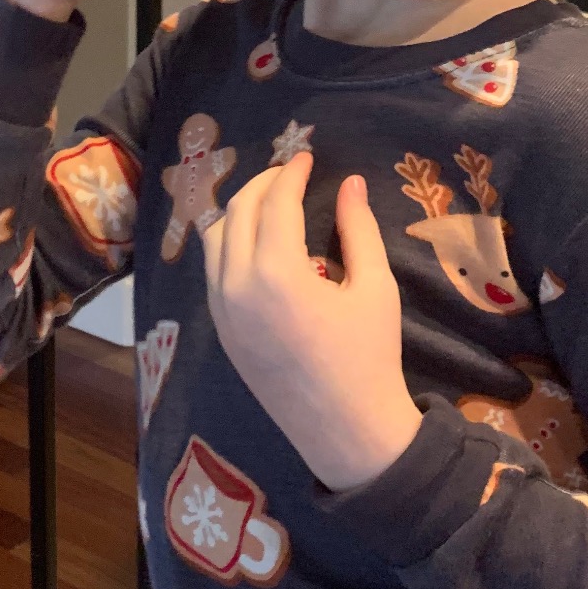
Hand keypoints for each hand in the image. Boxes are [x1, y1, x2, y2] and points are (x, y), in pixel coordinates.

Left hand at [201, 151, 421, 491]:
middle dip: (262, 184)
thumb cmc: (369, 358)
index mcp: (275, 273)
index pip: (275, 202)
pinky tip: (259, 243)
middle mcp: (236, 287)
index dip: (291, 172)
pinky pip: (213, 272)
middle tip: (290, 172)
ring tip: (272, 202)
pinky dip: (230, 244)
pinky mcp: (221, 332)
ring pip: (214, 240)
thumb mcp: (374, 287)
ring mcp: (222, 312)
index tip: (307, 156)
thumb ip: (357, 229)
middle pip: (237, 212)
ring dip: (239, 211)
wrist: (346, 431)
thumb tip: (350, 182)